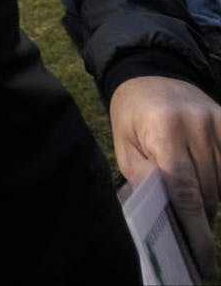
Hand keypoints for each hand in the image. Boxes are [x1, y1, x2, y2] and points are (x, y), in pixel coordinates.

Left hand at [110, 75, 220, 279]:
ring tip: (195, 201)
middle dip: (200, 216)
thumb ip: (144, 179)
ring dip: (213, 199)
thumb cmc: (131, 116)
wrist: (149, 74)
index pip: (185, 191)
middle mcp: (196, 125)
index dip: (196, 231)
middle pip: (209, 191)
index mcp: (164, 132)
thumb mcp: (124, 147)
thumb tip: (164, 217)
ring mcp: (217, 121)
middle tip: (189, 227)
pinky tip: (213, 188)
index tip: (203, 261)